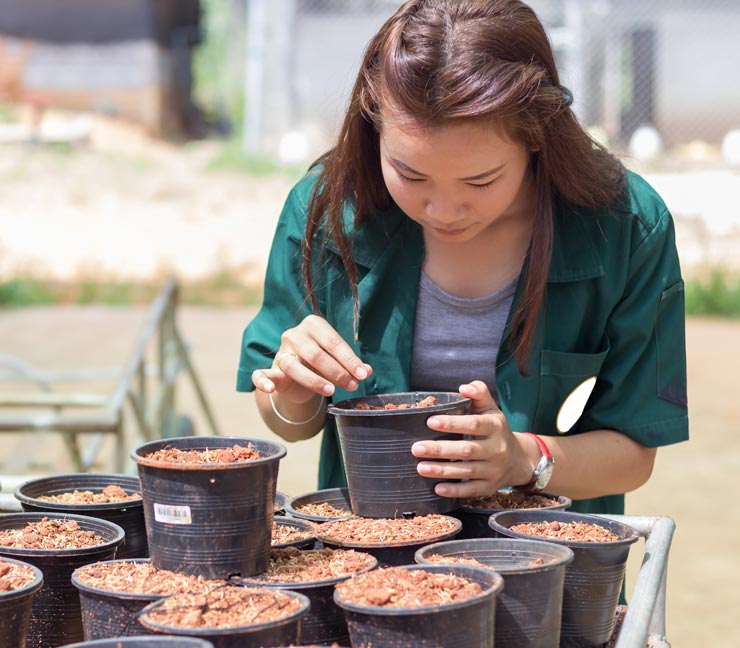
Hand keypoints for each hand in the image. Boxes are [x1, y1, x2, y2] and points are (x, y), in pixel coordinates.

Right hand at [251, 314, 371, 403]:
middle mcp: (294, 335)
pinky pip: (260, 374)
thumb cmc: (321, 363)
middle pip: (316, 354)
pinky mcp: (270, 369)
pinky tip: (270, 389)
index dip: (350, 360)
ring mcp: (280, 352)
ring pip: (294, 366)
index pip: (333, 342)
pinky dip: (263, 381)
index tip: (362, 374)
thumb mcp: (337, 361)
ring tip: (331, 390)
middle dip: (337, 371)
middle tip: (353, 385)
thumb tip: (367, 371)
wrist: (298, 376)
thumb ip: (352, 365)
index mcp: (313, 325)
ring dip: (314, 380)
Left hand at [411, 381, 533, 497]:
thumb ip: (479, 394)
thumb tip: (464, 387)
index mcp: (495, 426)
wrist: (518, 460)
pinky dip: (455, 491)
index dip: (453, 423)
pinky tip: (437, 488)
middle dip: (440, 450)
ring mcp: (494, 470)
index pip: (474, 424)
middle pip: (467, 450)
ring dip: (442, 470)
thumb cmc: (496, 430)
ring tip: (420, 467)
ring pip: (467, 471)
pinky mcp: (490, 487)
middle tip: (416, 448)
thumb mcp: (491, 410)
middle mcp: (496, 449)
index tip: (430, 422)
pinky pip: (472, 490)